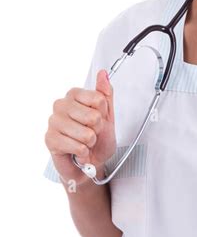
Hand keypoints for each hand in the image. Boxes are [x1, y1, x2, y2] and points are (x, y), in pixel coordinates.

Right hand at [44, 69, 116, 185]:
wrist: (90, 162)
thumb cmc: (97, 139)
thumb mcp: (107, 115)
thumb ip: (105, 94)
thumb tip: (103, 73)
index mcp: (74, 95)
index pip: (99, 99)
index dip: (103, 114)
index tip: (98, 120)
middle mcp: (60, 105)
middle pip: (93, 117)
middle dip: (97, 130)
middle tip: (91, 134)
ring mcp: (53, 122)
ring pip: (86, 134)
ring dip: (90, 143)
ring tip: (84, 143)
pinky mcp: (50, 139)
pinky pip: (78, 146)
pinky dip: (83, 153)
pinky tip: (78, 151)